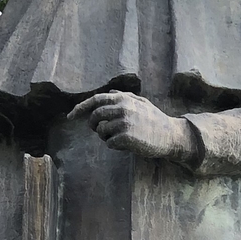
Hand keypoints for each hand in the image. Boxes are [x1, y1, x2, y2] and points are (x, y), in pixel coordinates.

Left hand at [69, 91, 197, 162]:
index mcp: (123, 98)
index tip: (70, 116)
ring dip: (106, 137)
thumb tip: (109, 93)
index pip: (95, 100)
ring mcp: (123, 122)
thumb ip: (124, 97)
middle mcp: (122, 108)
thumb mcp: (141, 103)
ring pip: (100, 131)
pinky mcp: (125, 137)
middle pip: (94, 117)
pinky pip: (109, 143)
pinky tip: (127, 144)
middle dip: (94, 126)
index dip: (80, 108)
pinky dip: (115, 146)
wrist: (170, 136)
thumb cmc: (155, 121)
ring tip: (121, 137)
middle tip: (104, 132)